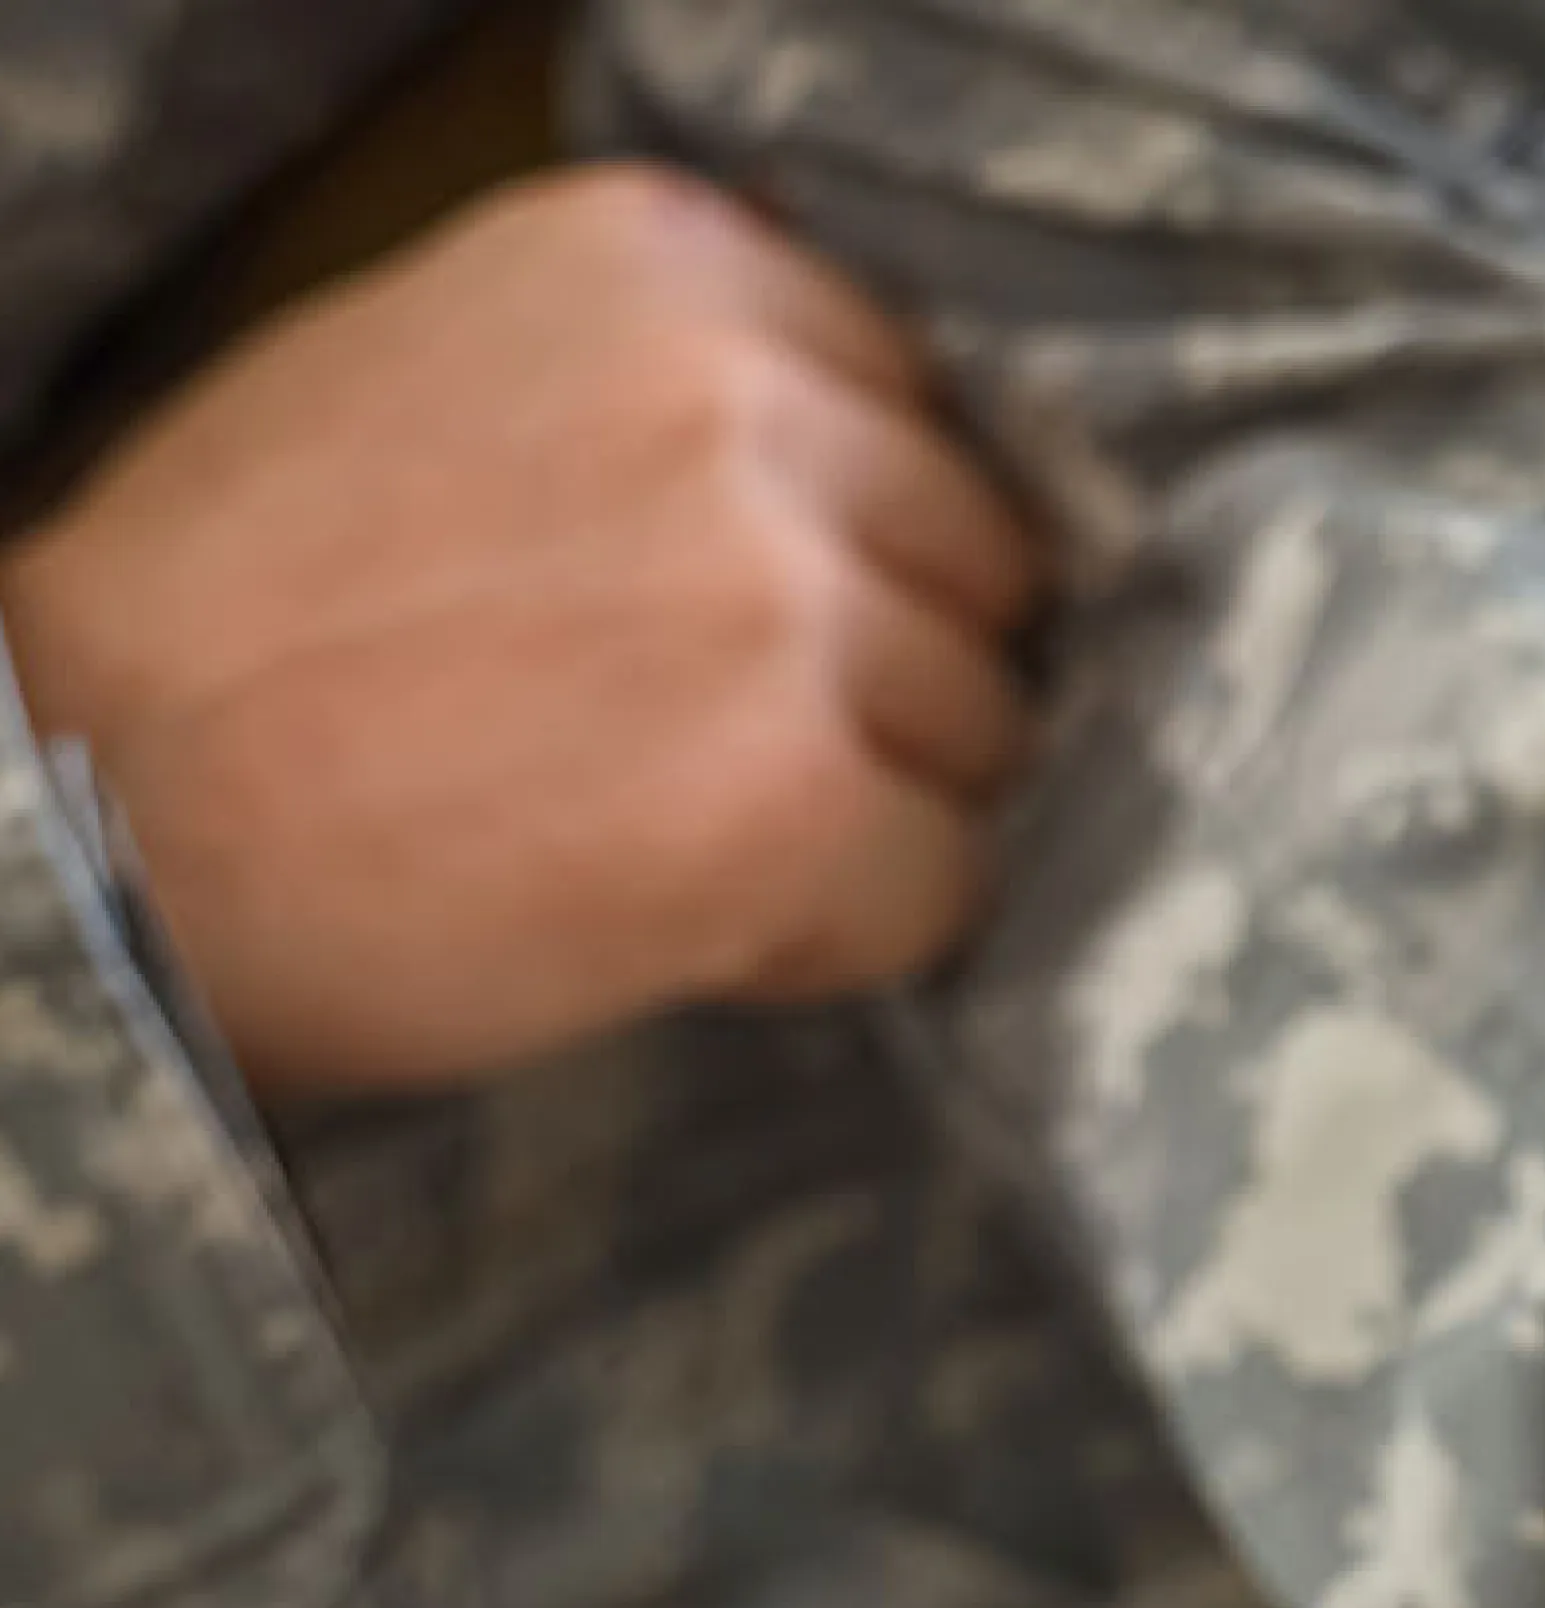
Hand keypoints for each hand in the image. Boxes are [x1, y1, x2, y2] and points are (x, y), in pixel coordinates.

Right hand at [0, 163, 1040, 1096]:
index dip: (846, 540)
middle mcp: (741, 401)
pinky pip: (945, 879)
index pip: (910, 405)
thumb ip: (668, 377)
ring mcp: (780, 596)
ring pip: (978, 724)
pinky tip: (690, 924)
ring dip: (864, 804)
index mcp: (666, 263)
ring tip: (661, 827)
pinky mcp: (797, 792)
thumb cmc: (245, 620)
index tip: (726, 613)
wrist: (93, 807)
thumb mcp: (449, 369)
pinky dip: (844, 934)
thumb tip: (874, 450)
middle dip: (880, 669)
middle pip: (974, 562)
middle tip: (695, 741)